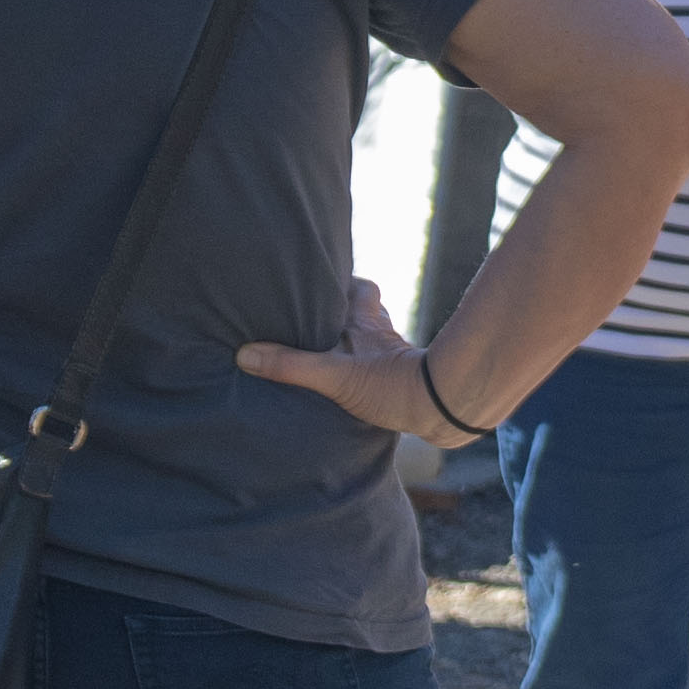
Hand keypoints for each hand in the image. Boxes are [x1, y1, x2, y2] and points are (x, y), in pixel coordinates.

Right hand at [241, 279, 470, 438]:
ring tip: (334, 351)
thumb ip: (291, 364)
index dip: (344, 280)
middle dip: (348, 311)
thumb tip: (246, 355)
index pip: (359, 286)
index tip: (322, 279)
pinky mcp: (405, 381)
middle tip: (322, 317)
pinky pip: (383, 367)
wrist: (442, 409)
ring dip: (359, 341)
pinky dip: (370, 370)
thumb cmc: (392, 385)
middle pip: (369, 309)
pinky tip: (357, 384)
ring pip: (376, 338)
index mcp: (365, 322)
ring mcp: (395, 357)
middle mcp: (381, 334)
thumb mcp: (333, 375)